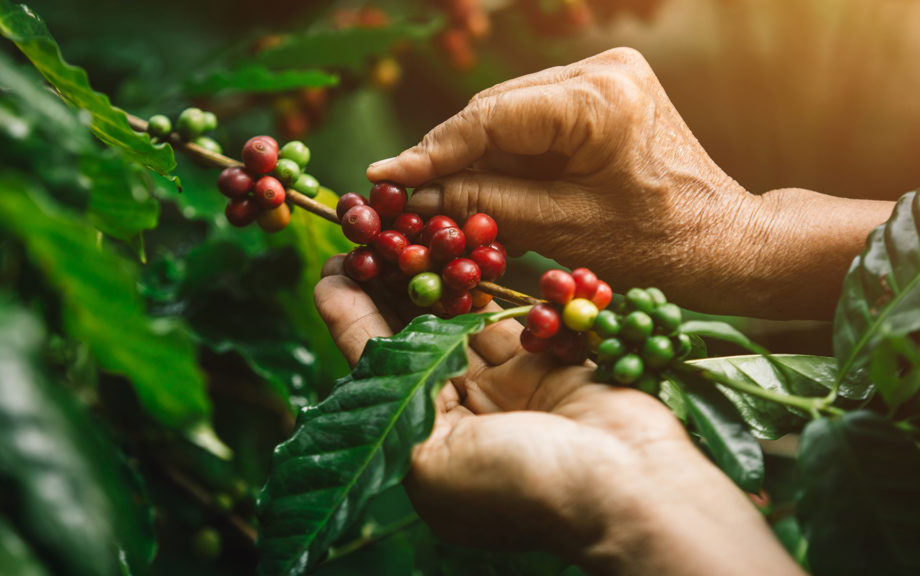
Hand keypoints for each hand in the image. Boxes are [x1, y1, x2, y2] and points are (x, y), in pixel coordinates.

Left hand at [314, 256, 803, 574]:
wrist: (632, 490)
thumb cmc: (523, 486)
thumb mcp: (431, 456)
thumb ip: (388, 390)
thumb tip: (345, 331)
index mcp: (423, 448)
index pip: (378, 370)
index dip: (350, 317)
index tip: (332, 267)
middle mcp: (460, 417)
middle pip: (414, 339)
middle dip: (388, 288)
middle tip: (364, 233)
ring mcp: (505, 389)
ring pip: (458, 319)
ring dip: (432, 276)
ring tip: (402, 228)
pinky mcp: (544, 362)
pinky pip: (506, 314)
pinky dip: (483, 283)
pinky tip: (458, 246)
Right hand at [368, 48, 891, 318]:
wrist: (721, 240)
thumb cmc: (657, 245)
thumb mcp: (564, 231)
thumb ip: (487, 203)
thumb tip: (418, 194)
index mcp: (601, 98)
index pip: (492, 117)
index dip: (432, 150)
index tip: (385, 176)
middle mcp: (601, 70)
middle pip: (496, 110)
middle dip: (447, 154)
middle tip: (398, 193)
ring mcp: (602, 76)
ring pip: (507, 115)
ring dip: (471, 156)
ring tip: (429, 196)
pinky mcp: (599, 93)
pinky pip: (530, 121)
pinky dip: (501, 155)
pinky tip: (472, 184)